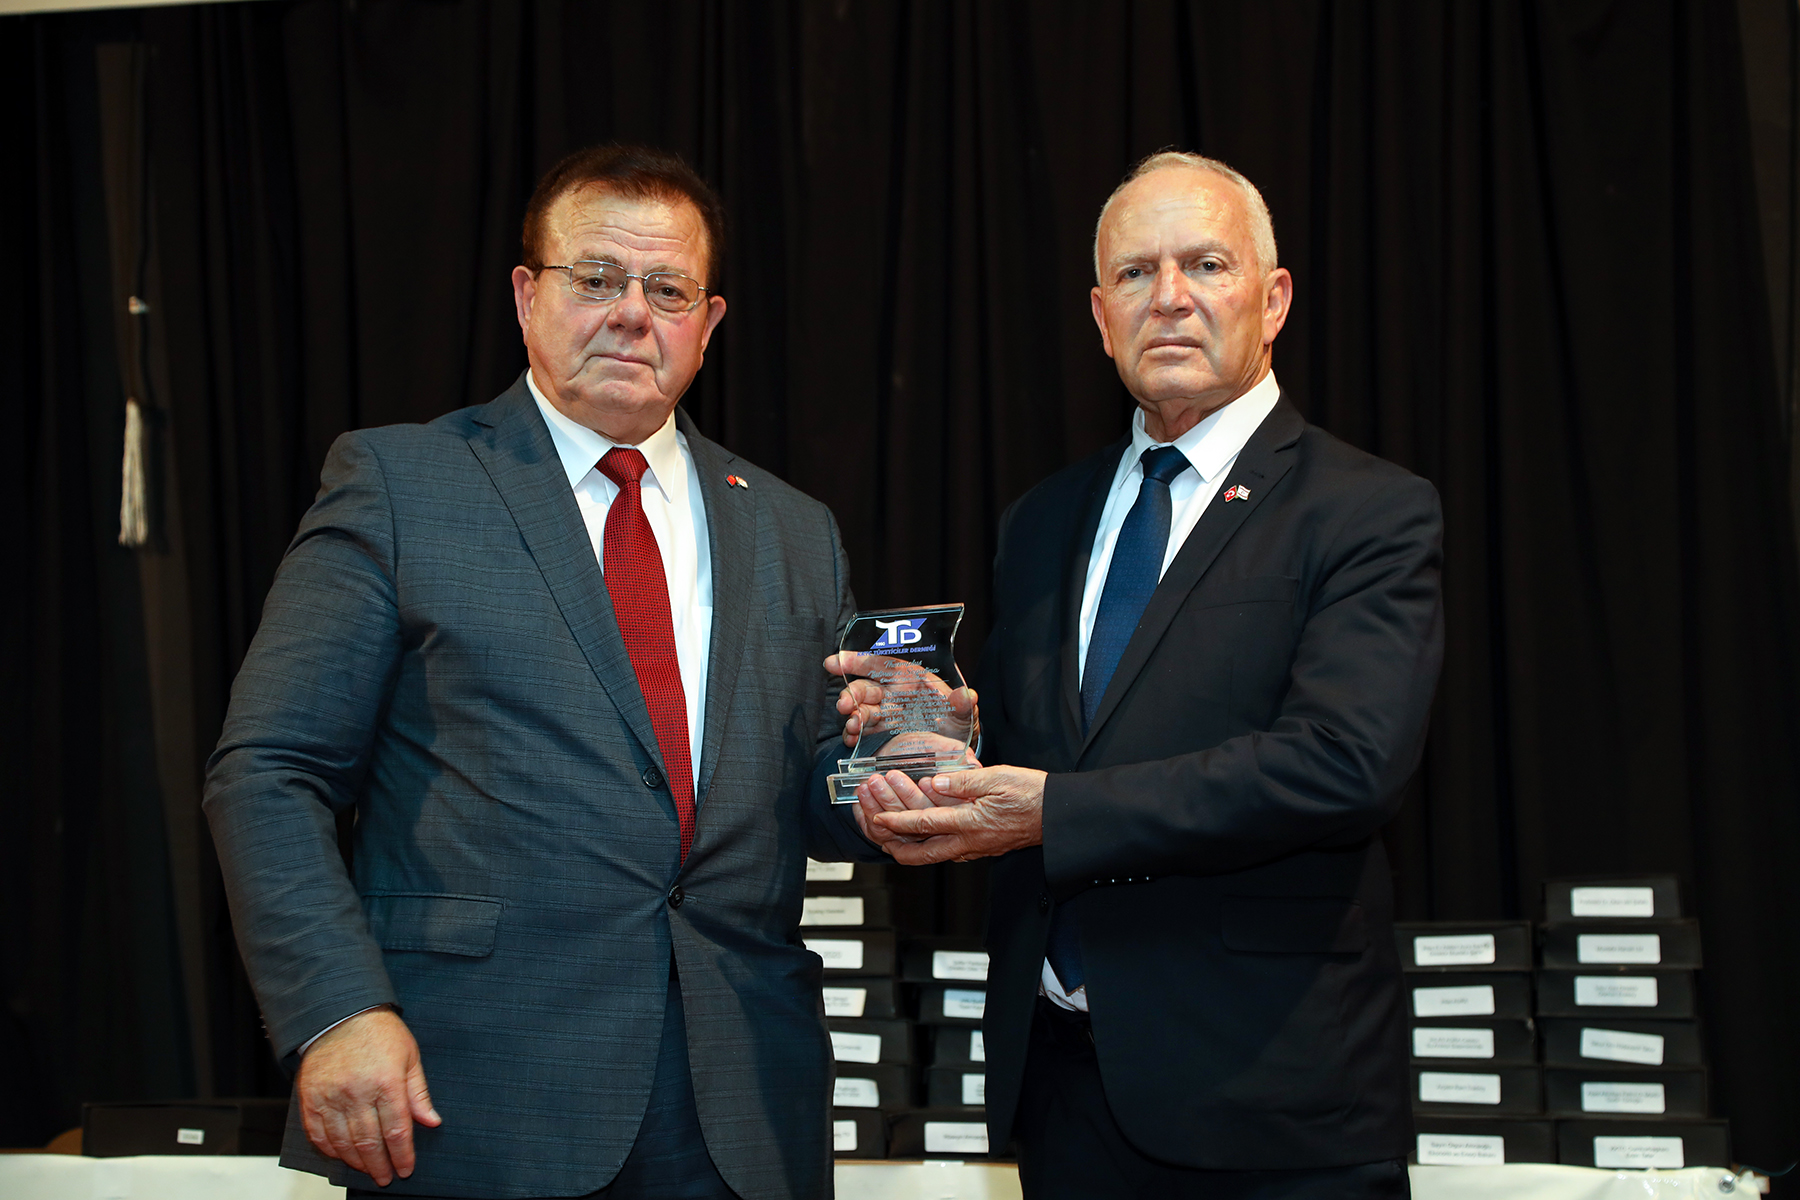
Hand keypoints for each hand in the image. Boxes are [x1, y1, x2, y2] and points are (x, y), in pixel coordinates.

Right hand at [296, 1006, 440, 1185]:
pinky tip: (342, 1155)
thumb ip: (419, 1093)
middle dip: (380, 1166)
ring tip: (368, 1170)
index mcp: (386, 1083)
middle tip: (386, 1178)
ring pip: (343, 1143)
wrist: (340, 1015)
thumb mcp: (410, 1057)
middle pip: (369, 1143)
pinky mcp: (310, 1098)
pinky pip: (318, 1134)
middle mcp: (357, 1093)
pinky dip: (330, 1150)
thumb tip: (432, 1121)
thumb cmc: (380, 1034)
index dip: (402, 1155)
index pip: (397, 1131)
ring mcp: (330, 1097)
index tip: (406, 1169)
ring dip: (356, 1162)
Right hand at [825, 652, 977, 749]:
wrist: (955, 750)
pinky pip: (862, 733)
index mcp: (908, 679)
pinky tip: (852, 740)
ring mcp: (884, 715)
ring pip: (860, 710)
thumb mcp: (964, 713)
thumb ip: (962, 704)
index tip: (836, 661)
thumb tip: (967, 696)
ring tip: (852, 726)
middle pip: (865, 689)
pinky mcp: (880, 736)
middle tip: (845, 704)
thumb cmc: (957, 722)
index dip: (857, 660)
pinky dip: (853, 736)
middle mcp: (892, 695)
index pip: (880, 665)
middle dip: (852, 694)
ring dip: (852, 716)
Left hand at [870, 765, 1047, 864]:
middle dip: (891, 839)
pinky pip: (941, 850)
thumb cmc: (1032, 795)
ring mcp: (972, 848)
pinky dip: (922, 841)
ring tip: (887, 819)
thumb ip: (963, 781)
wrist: (1056, 815)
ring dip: (904, 840)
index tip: (876, 817)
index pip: (923, 825)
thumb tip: (934, 782)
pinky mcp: (976, 847)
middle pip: (918, 853)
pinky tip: (916, 828)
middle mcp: (967, 843)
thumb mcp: (997, 778)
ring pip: (927, 855)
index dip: (895, 822)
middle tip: (874, 820)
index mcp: (970, 824)